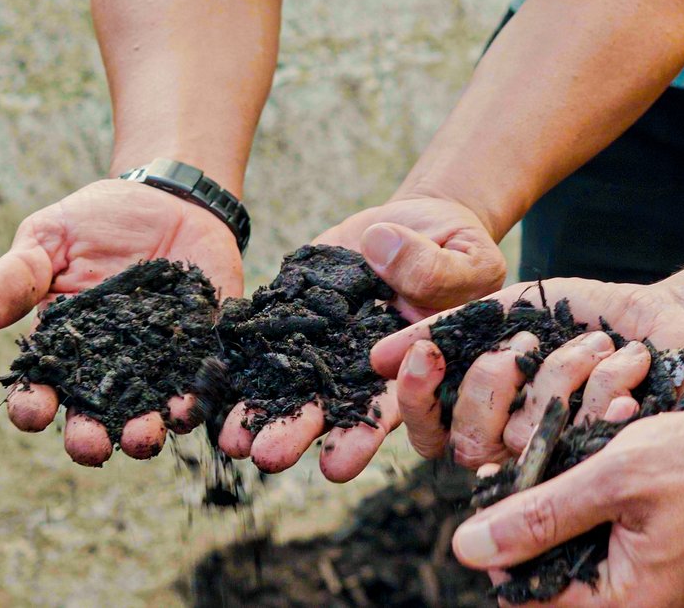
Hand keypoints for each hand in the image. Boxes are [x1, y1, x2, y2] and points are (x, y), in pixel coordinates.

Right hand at [0, 179, 243, 465]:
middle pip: (94, 420)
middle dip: (90, 441)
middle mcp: (109, 371)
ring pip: (148, 414)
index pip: (40, 391)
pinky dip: (199, 401)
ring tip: (144, 434)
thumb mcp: (48, 239)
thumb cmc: (94, 222)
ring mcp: (158, 365)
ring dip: (145, 433)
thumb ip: (17, 277)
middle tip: (92, 445)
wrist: (166, 198)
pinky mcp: (202, 351)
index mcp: (62, 351)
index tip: (33, 409)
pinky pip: (201, 385)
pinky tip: (193, 404)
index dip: (31, 407)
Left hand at [212, 194, 507, 481]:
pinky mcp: (301, 314)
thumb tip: (382, 251)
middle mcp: (372, 370)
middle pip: (337, 410)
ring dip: (266, 413)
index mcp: (422, 367)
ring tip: (233, 438)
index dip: (367, 434)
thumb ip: (437, 268)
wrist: (414, 224)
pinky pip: (270, 341)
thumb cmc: (454, 245)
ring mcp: (332, 346)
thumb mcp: (466, 254)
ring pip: (299, 385)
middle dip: (302, 433)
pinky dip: (245, 364)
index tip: (338, 459)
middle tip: (269, 456)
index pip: (395, 409)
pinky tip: (217, 385)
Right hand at [370, 278, 683, 468]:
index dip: (418, 395)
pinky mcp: (606, 461)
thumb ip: (447, 326)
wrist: (661, 317)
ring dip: (559, 377)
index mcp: (483, 409)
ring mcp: (558, 456)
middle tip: (521, 346)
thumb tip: (376, 358)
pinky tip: (629, 367)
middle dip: (486, 390)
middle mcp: (514, 442)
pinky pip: (589, 442)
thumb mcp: (509, 304)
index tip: (427, 353)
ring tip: (596, 343)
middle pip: (470, 444)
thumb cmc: (579, 313)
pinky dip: (607, 394)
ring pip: (528, 438)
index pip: (427, 425)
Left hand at [451, 406, 683, 606]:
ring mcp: (668, 599)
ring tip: (583, 465)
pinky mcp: (681, 577)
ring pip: (587, 566)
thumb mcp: (614, 476)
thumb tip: (466, 548)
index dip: (502, 548)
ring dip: (574, 517)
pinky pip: (622, 557)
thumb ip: (538, 514)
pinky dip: (609, 517)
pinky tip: (613, 473)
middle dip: (540, 528)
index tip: (500, 492)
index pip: (526, 603)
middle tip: (541, 470)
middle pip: (556, 586)